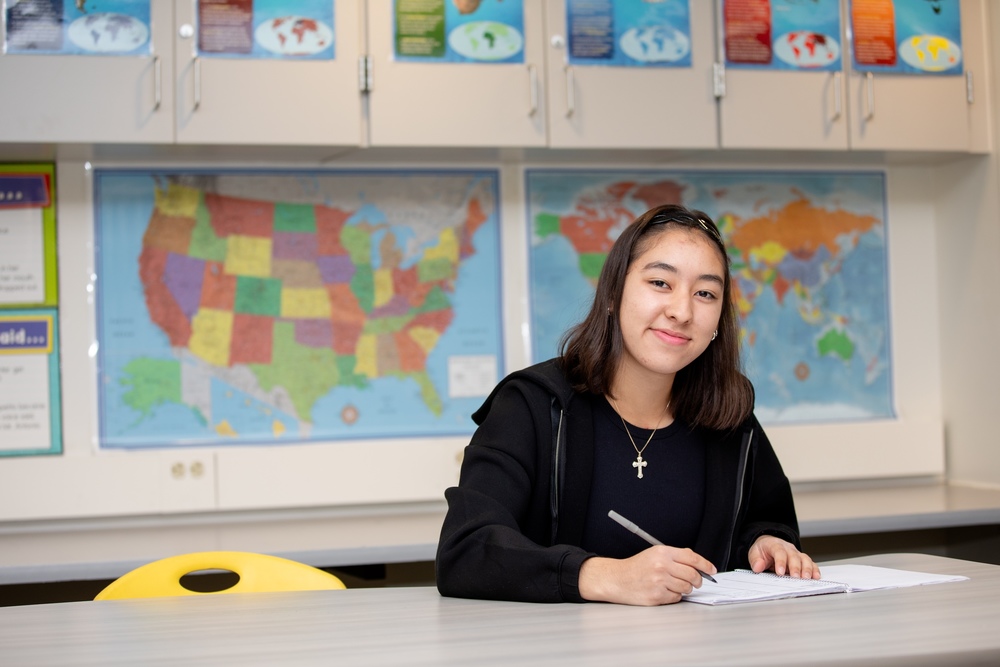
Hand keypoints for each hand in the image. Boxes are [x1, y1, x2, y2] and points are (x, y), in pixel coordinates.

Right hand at [579, 546, 716, 605]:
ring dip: (685, 589)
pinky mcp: (656, 596)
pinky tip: (664, 591)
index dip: (706, 565)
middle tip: (696, 582)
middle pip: (693, 575)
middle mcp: (661, 566)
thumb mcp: (654, 554)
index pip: (692, 558)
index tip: (712, 570)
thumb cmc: (636, 567)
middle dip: (698, 580)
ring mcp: (659, 582)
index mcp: (662, 552)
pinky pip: (676, 598)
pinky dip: (674, 597)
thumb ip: (676, 556)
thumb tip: (698, 564)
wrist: (617, 579)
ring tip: (674, 585)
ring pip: (686, 588)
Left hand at [748, 535, 820, 578]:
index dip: (780, 562)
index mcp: (775, 545)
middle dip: (795, 567)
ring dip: (807, 569)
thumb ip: (756, 560)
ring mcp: (796, 553)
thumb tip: (758, 567)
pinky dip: (814, 569)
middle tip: (796, 577)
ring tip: (807, 578)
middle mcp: (788, 548)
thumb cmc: (763, 550)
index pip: (779, 552)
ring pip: (804, 559)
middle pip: (793, 556)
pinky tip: (816, 577)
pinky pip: (810, 563)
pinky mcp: (802, 559)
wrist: (769, 544)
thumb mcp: (754, 553)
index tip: (780, 572)